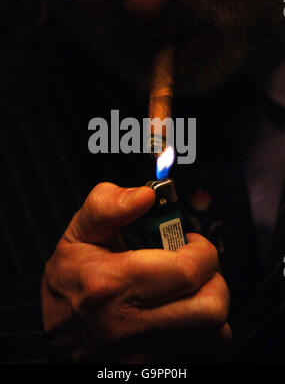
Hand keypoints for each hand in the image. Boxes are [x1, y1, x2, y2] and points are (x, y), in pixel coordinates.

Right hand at [41, 182, 230, 362]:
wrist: (56, 333)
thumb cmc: (70, 281)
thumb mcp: (79, 234)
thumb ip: (108, 205)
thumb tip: (144, 195)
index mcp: (113, 284)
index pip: (188, 271)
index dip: (202, 250)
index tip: (189, 242)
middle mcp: (131, 327)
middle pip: (210, 308)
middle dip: (213, 278)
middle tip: (192, 267)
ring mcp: (144, 356)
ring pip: (215, 333)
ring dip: (210, 303)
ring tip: (186, 289)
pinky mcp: (154, 369)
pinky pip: (205, 351)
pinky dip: (203, 329)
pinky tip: (180, 312)